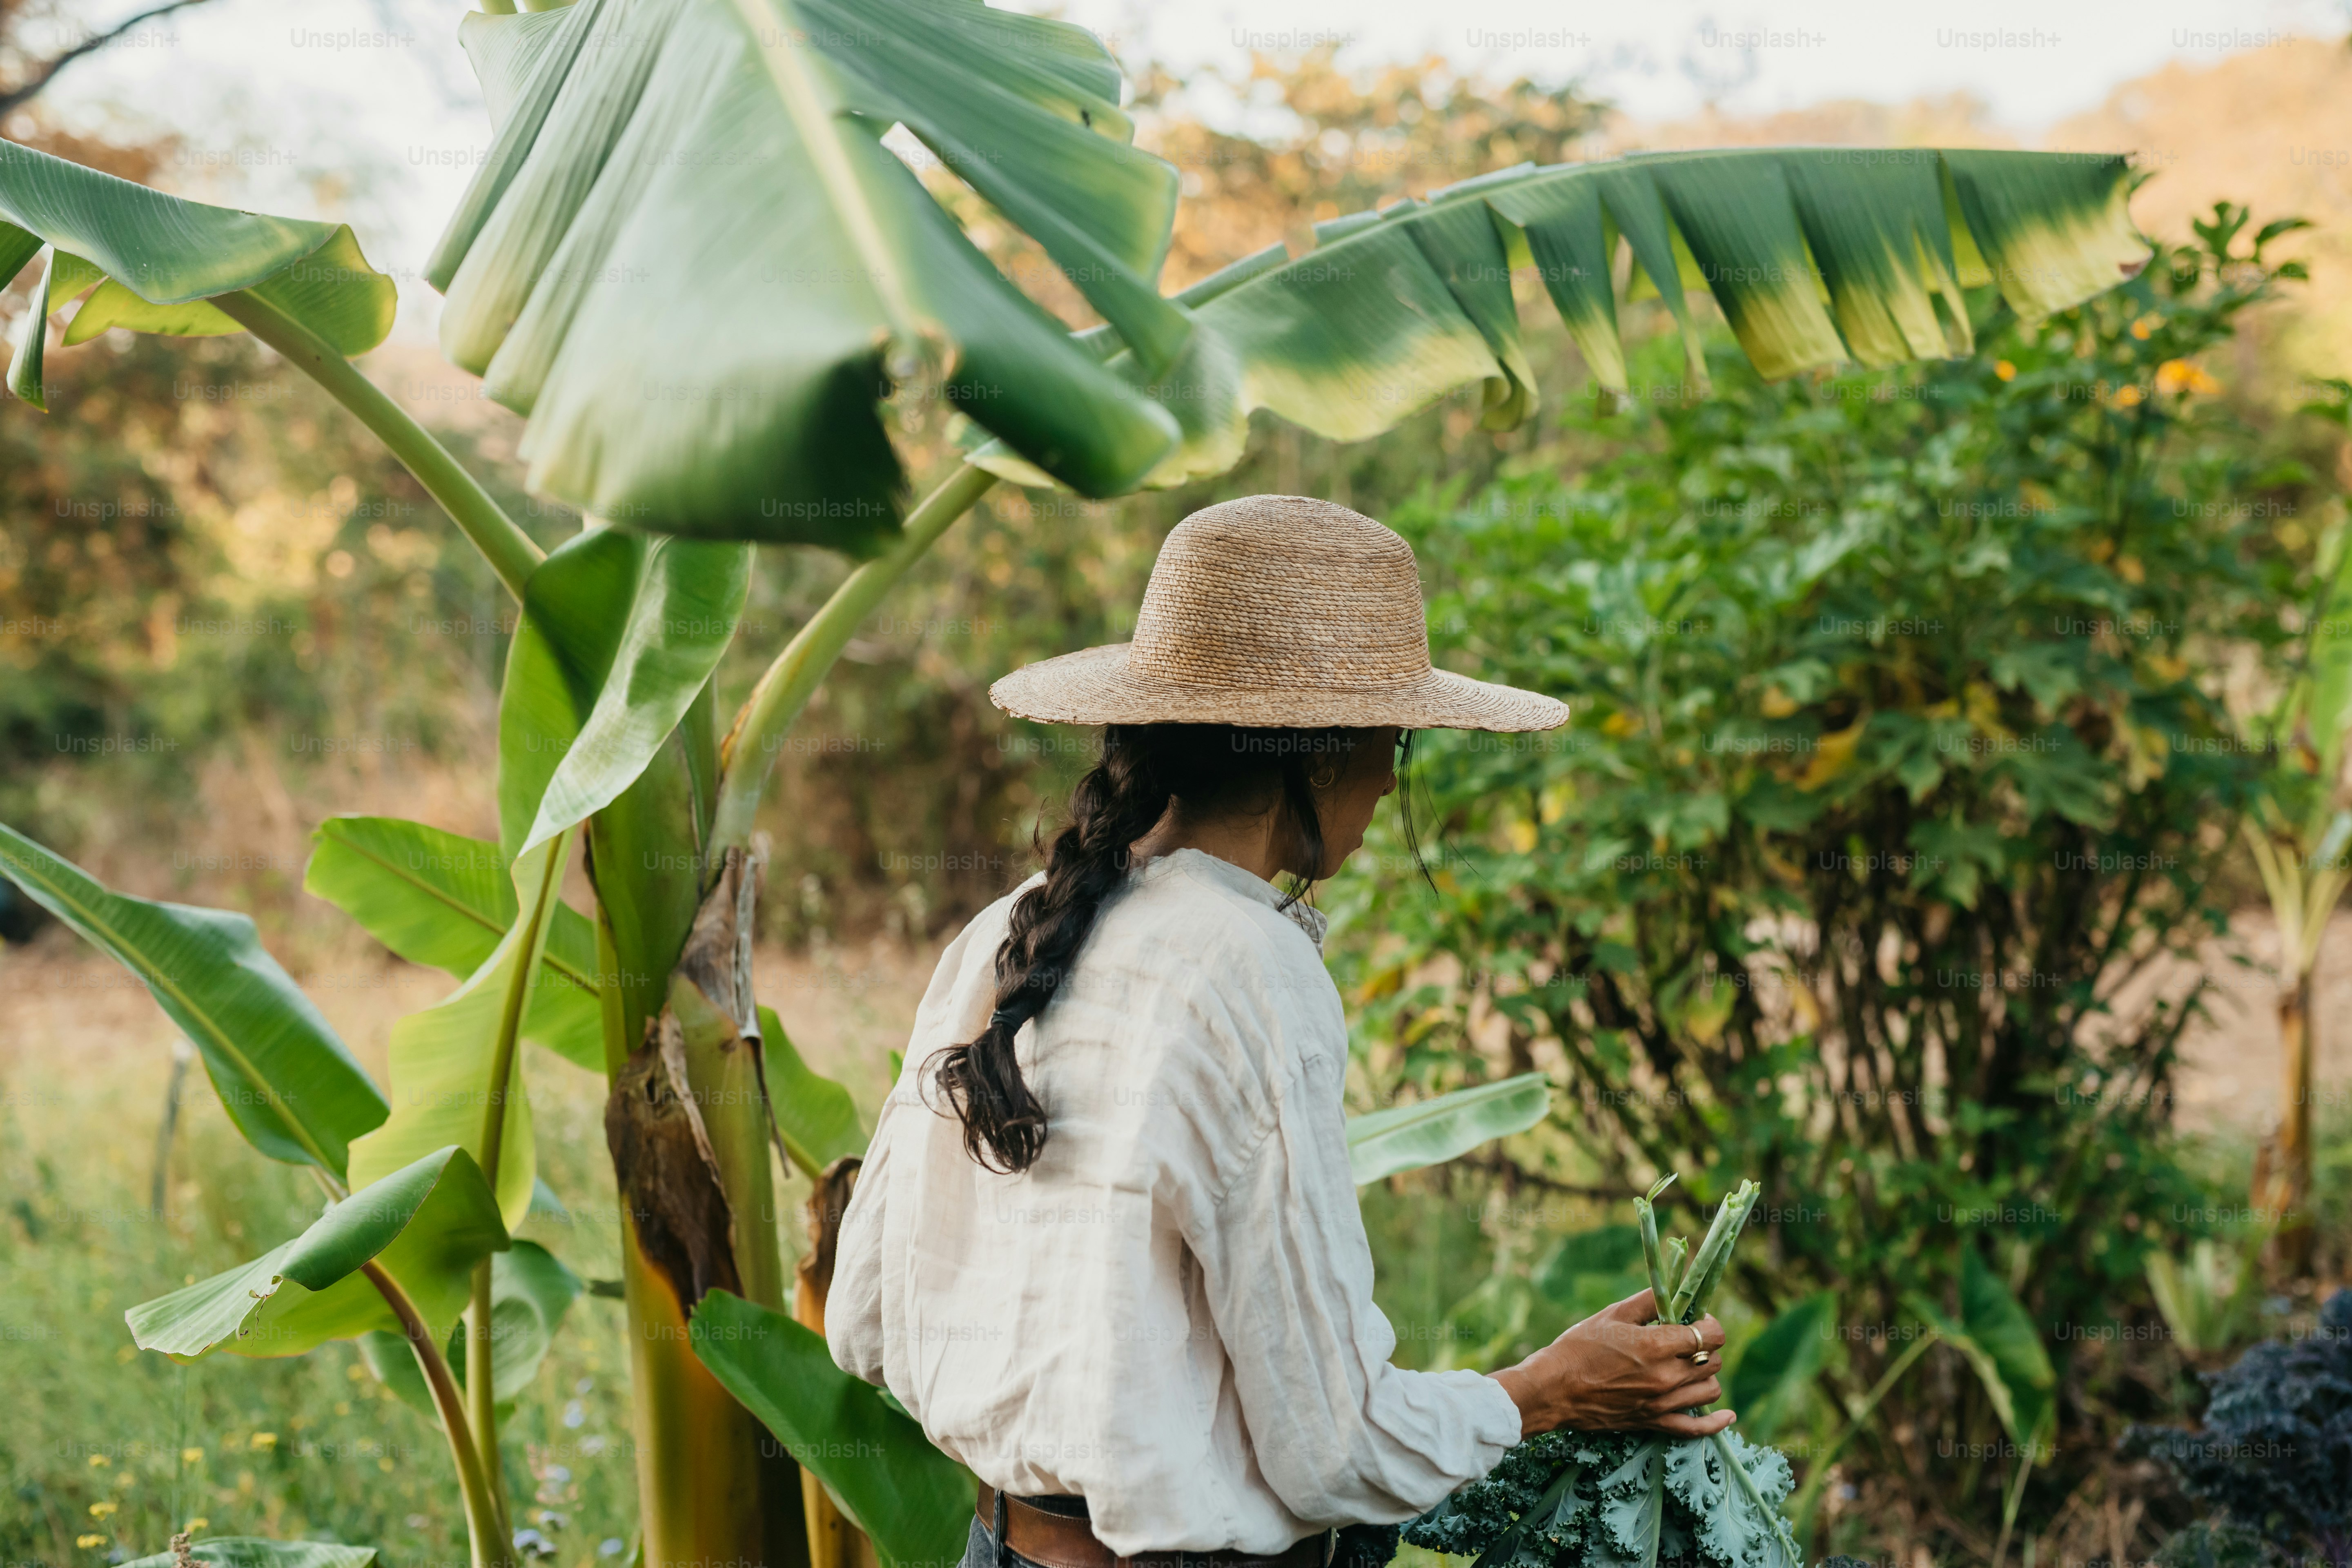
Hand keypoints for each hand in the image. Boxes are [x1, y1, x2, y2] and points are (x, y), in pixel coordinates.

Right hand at [1489, 1289, 1732, 1438]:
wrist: (1554, 1389)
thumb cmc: (1579, 1346)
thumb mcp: (1613, 1314)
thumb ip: (1649, 1301)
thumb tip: (1675, 1289)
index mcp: (1657, 1346)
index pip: (1710, 1334)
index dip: (1711, 1323)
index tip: (1698, 1319)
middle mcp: (1666, 1377)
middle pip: (1712, 1361)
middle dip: (1706, 1346)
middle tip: (1687, 1339)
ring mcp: (1662, 1403)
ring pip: (1710, 1391)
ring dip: (1706, 1374)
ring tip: (1689, 1365)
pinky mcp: (1654, 1422)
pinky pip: (1696, 1429)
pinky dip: (1716, 1424)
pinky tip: (1726, 1416)